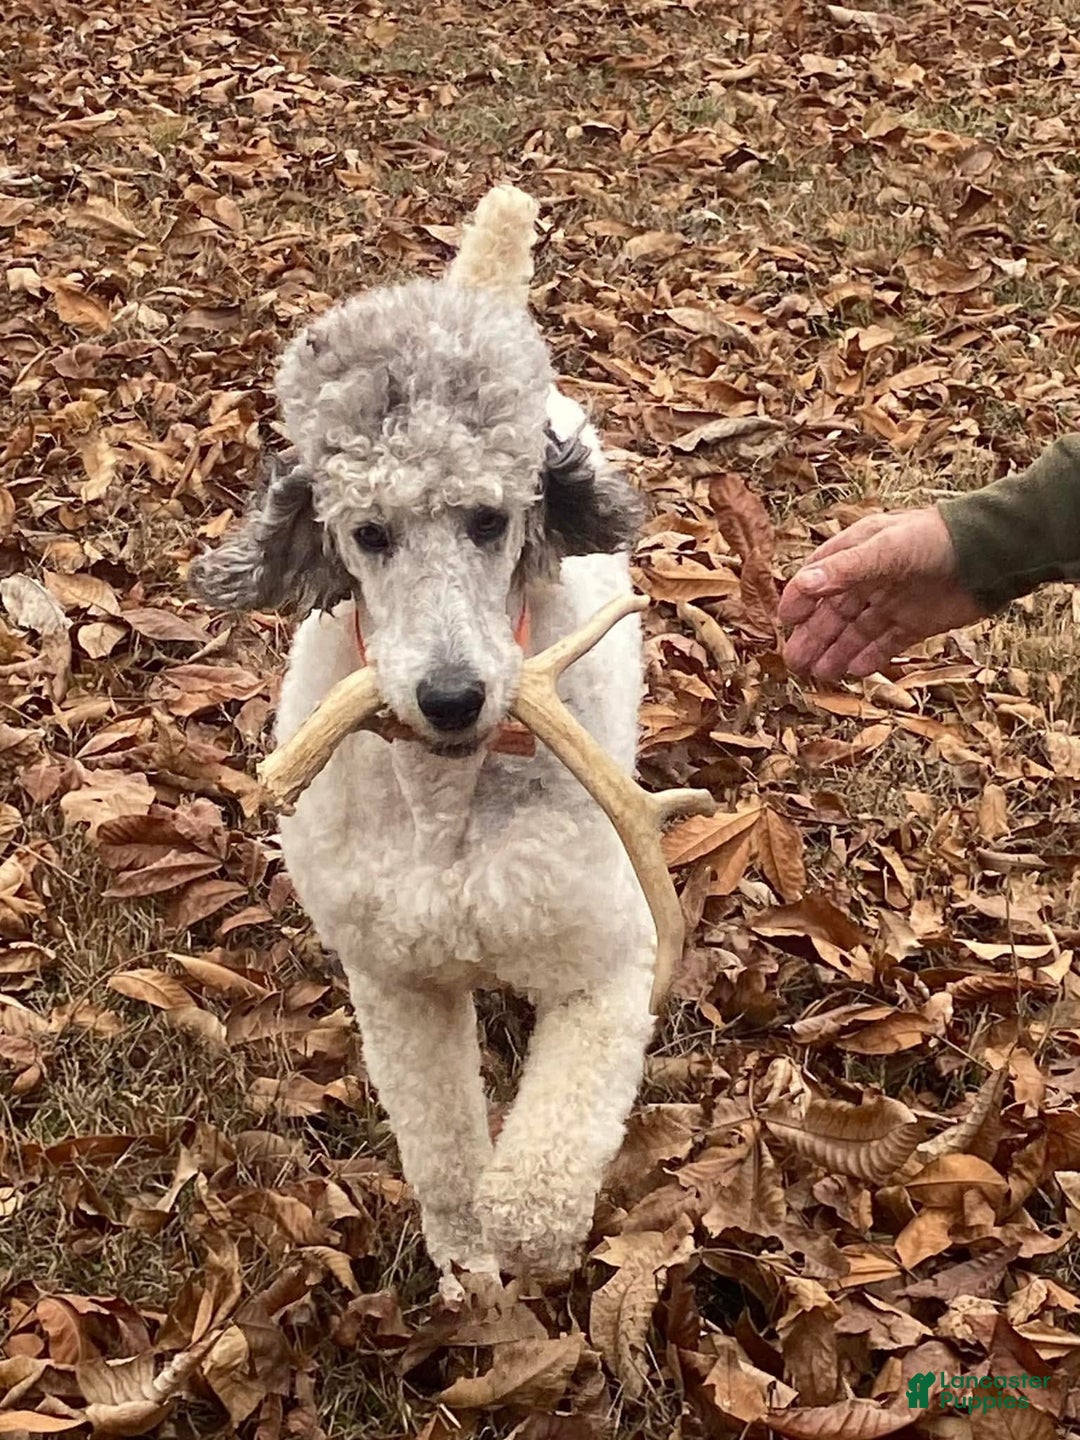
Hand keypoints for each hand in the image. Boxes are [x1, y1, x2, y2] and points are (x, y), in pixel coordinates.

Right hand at [779, 507, 984, 680]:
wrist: (987, 555)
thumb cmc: (932, 540)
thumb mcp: (884, 550)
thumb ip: (844, 569)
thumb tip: (803, 584)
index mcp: (857, 553)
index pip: (817, 578)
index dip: (799, 600)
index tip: (784, 623)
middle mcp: (870, 579)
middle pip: (833, 612)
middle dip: (813, 636)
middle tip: (794, 662)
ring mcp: (892, 602)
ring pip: (856, 632)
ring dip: (836, 651)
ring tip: (819, 674)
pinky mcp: (915, 623)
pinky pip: (885, 643)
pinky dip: (870, 657)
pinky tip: (853, 671)